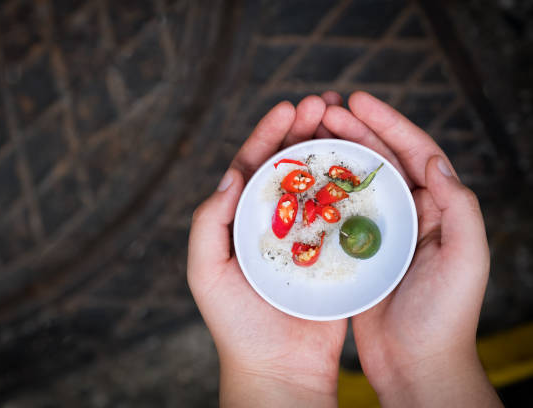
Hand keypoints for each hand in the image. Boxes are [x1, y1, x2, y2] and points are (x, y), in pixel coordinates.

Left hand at [188, 93, 346, 406]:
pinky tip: (364, 164)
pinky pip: (343, 212)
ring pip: (320, 182)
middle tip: (324, 103)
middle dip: (304, 130)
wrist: (278, 367)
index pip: (254, 166)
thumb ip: (208, 223)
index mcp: (242, 219)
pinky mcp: (333, 252)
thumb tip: (229, 175)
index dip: (269, 134)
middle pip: (290, 166)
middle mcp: (275, 221)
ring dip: (331, 149)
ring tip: (345, 121)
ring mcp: (307, 234)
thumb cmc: (235, 323)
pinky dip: (352, 186)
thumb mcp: (206, 272)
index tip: (288, 108)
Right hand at [321, 92, 501, 406]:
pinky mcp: (354, 250)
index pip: (413, 151)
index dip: (387, 121)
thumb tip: (434, 159)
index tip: (356, 100)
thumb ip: (460, 207)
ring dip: (333, 153)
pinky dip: (319, 191)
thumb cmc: (446, 315)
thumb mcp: (466, 259)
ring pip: (354, 180)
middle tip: (321, 108)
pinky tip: (299, 179)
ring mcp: (379, 229)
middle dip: (352, 128)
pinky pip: (336, 211)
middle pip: (379, 158)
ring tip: (305, 132)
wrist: (416, 364)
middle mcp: (409, 212)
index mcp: (438, 207)